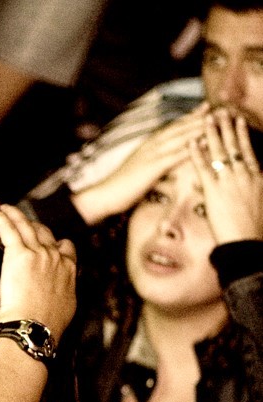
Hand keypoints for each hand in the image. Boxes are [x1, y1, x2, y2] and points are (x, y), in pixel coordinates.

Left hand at [0, 204, 76, 339]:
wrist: (33, 326)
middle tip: (19, 220)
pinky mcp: (19, 255)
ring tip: (3, 208)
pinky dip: (1, 219)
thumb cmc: (47, 324)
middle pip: (43, 232)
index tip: (44, 240)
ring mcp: (38, 253)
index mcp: (69, 269)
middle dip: (31, 224)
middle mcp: (55, 257)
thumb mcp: (67, 306)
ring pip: (25, 226)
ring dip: (14, 214)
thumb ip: (65, 291)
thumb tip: (62, 292)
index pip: (65, 246)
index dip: (53, 241)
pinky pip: (9, 230)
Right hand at [74, 103, 209, 222]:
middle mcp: (150, 146)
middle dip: (197, 117)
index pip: (170, 128)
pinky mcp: (152, 167)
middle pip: (177, 128)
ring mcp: (151, 155)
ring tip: (215, 118)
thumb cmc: (120, 188)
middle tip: (215, 106)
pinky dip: (190, 147)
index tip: (203, 108)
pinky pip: (175, 155)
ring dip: (198, 127)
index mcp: (146, 146)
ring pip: (179, 138)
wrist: (104, 195)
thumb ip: (151, 164)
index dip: (187, 117)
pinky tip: (204, 142)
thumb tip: (163, 164)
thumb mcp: (138, 171)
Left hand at [189, 109, 262, 243]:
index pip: (247, 150)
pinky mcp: (214, 191)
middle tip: (219, 110)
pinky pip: (204, 168)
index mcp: (256, 177)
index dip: (241, 134)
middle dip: (226, 127)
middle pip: (233, 146)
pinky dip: (197, 154)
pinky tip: (192, 142)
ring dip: (212, 133)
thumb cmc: (253, 227)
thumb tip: (254, 179)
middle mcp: (243, 175)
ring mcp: (229, 182)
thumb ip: (255, 188)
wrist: (247, 243)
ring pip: (219, 152)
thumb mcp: (260, 201)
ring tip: (206, 118)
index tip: (237, 120)